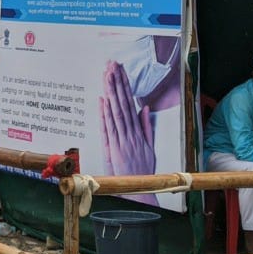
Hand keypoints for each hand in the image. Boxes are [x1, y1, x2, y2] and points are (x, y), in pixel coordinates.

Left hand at [100, 61, 155, 177]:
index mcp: (138, 131)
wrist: (141, 189)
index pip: (129, 102)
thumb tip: (144, 108)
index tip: (120, 70)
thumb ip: (146, 126)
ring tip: (107, 76)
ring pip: (116, 113)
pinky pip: (109, 129)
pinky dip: (106, 115)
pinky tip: (103, 100)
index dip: (125, 86)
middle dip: (117, 83)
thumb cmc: (143, 169)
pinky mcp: (114, 150)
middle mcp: (130, 133)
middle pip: (122, 103)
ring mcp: (122, 140)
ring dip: (111, 93)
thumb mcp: (149, 146)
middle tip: (112, 65)